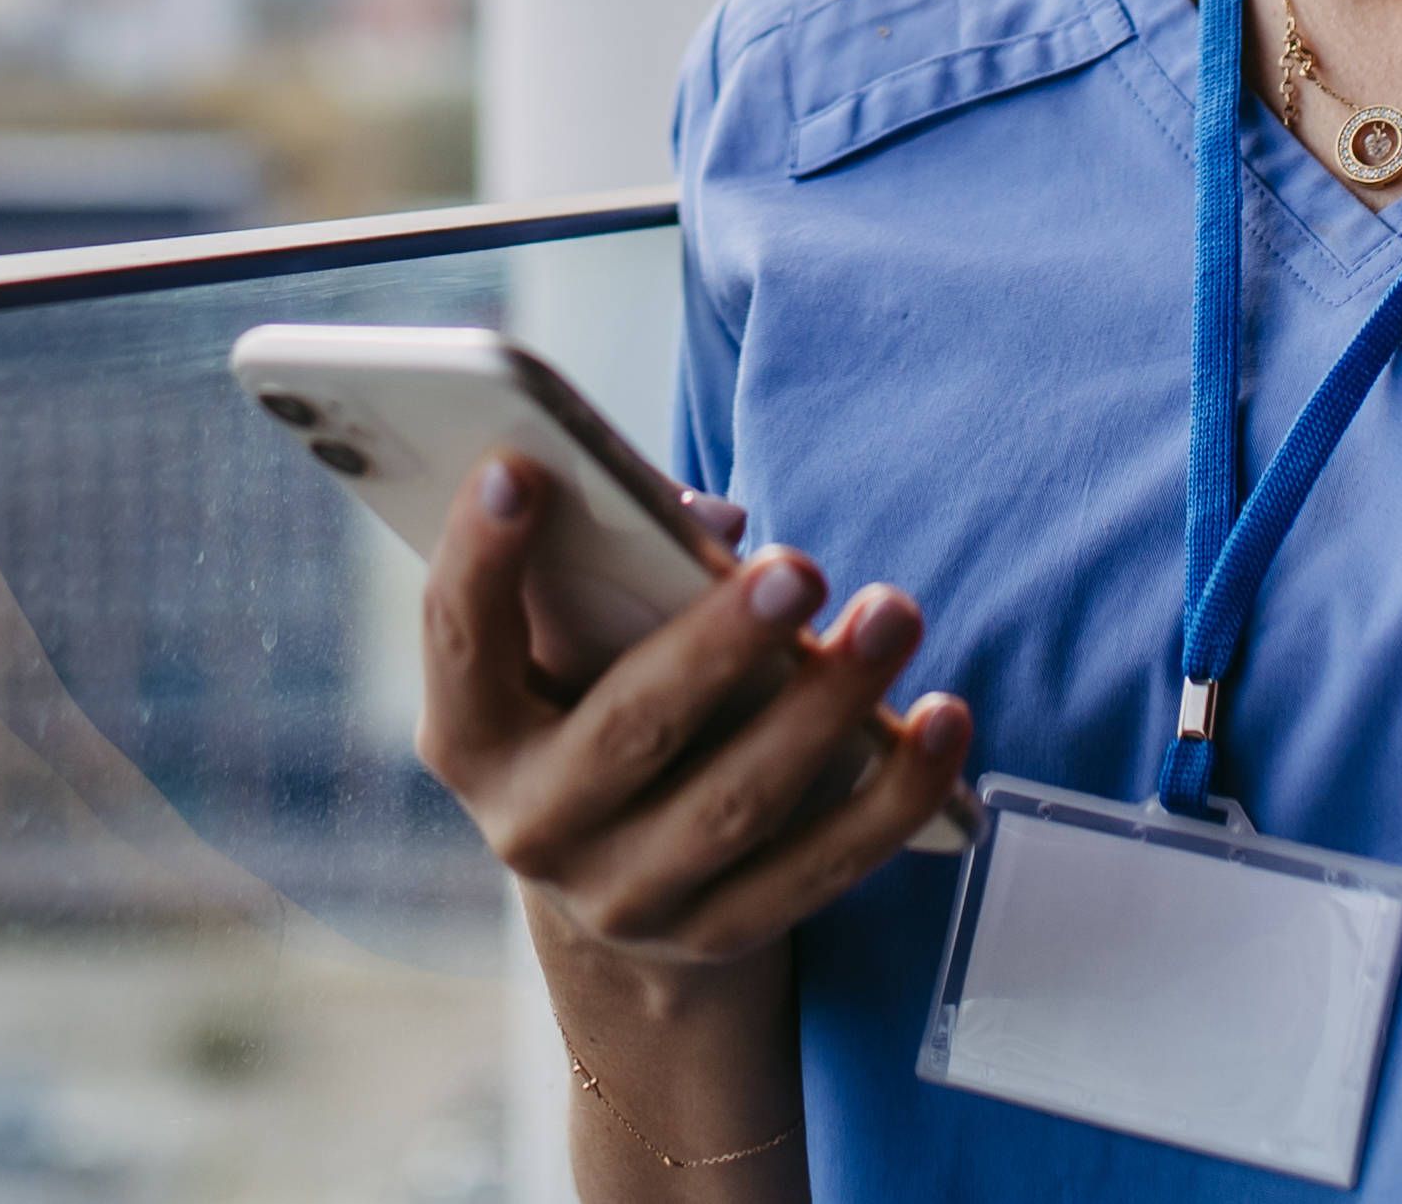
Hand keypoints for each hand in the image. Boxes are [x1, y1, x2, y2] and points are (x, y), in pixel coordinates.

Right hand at [417, 455, 971, 972]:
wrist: (614, 884)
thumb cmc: (592, 703)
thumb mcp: (568, 646)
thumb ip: (609, 569)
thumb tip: (713, 526)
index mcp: (471, 735)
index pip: (458, 639)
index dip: (479, 556)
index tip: (521, 465)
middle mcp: (533, 828)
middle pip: (630, 731)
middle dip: (720, 645)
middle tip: (800, 568)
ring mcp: (627, 897)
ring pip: (738, 804)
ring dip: (827, 706)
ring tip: (892, 614)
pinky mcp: (722, 937)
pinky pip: (822, 866)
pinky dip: (892, 794)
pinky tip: (943, 720)